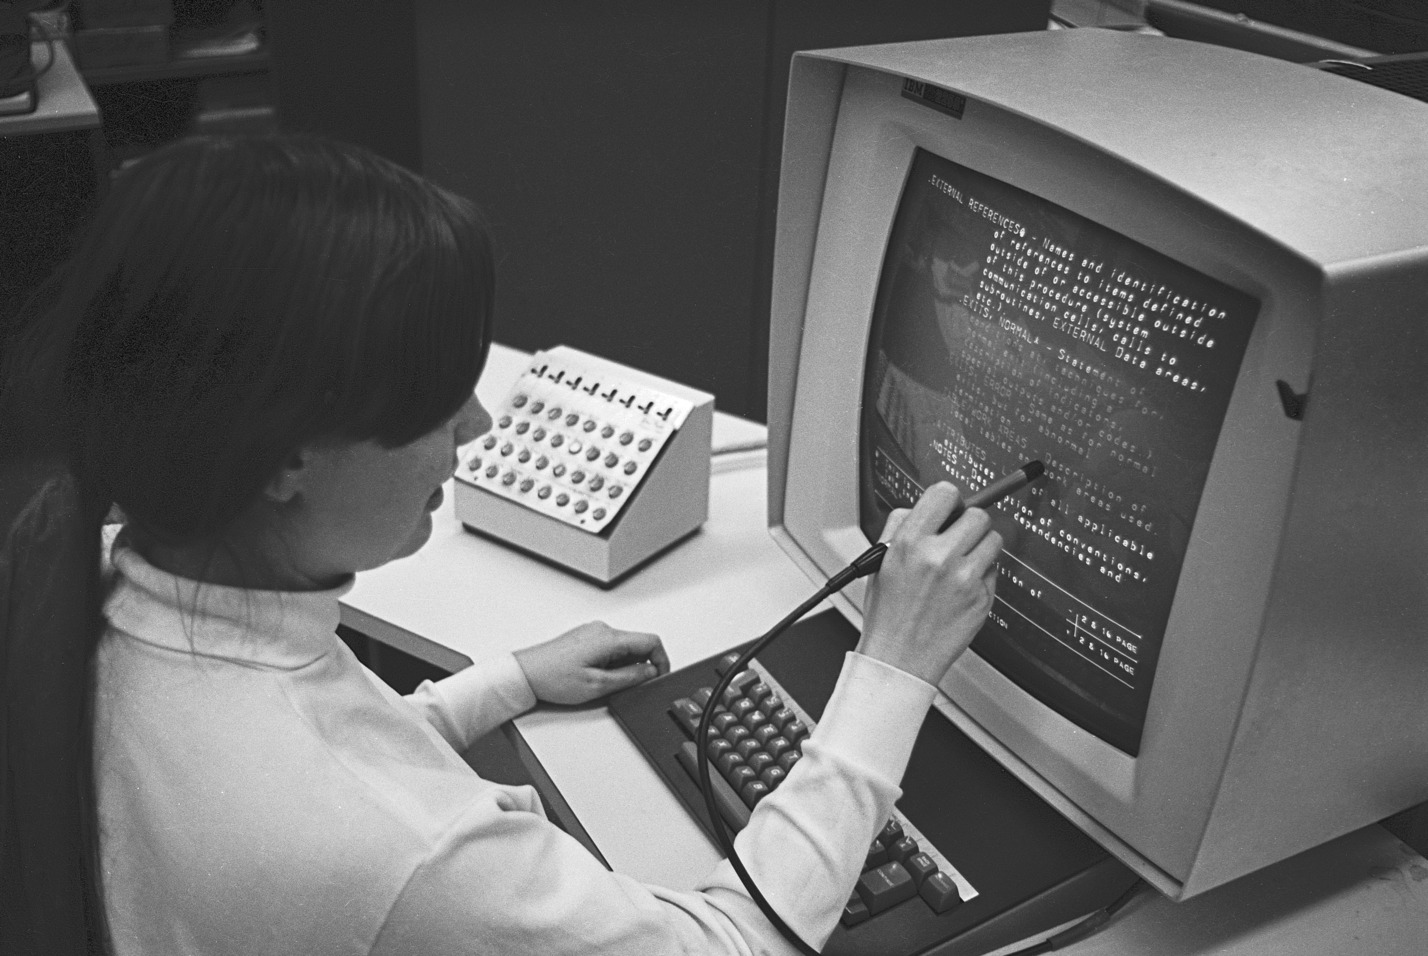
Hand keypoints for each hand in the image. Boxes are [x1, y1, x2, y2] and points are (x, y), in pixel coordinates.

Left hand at [514, 621, 669, 704]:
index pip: (651, 641)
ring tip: (603, 682)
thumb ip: (630, 678)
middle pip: (639, 644)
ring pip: (624, 648)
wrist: (525, 673)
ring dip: (624, 666)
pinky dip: (611, 663)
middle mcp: (602, 630)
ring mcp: (593, 632)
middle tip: (627, 686)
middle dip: (641, 666)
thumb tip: (650, 672)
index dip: (662, 661)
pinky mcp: (585, 638)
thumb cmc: (553, 678)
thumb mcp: (598, 686)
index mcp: (609, 638)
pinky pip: (610, 648)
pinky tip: (594, 676)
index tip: (659, 676)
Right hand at [857, 482, 1002, 686]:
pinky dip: (981, 574)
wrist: (898, 658)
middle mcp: (939, 556)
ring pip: (994, 540)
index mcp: (910, 542)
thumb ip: (902, 526)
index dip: (950, 500)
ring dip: (981, 546)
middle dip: (970, 523)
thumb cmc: (888, 614)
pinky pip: (994, 570)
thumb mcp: (880, 560)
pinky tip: (961, 588)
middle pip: (978, 515)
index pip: (946, 493)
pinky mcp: (982, 598)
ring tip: (962, 561)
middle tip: (959, 536)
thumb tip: (926, 507)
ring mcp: (965, 578)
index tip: (950, 509)